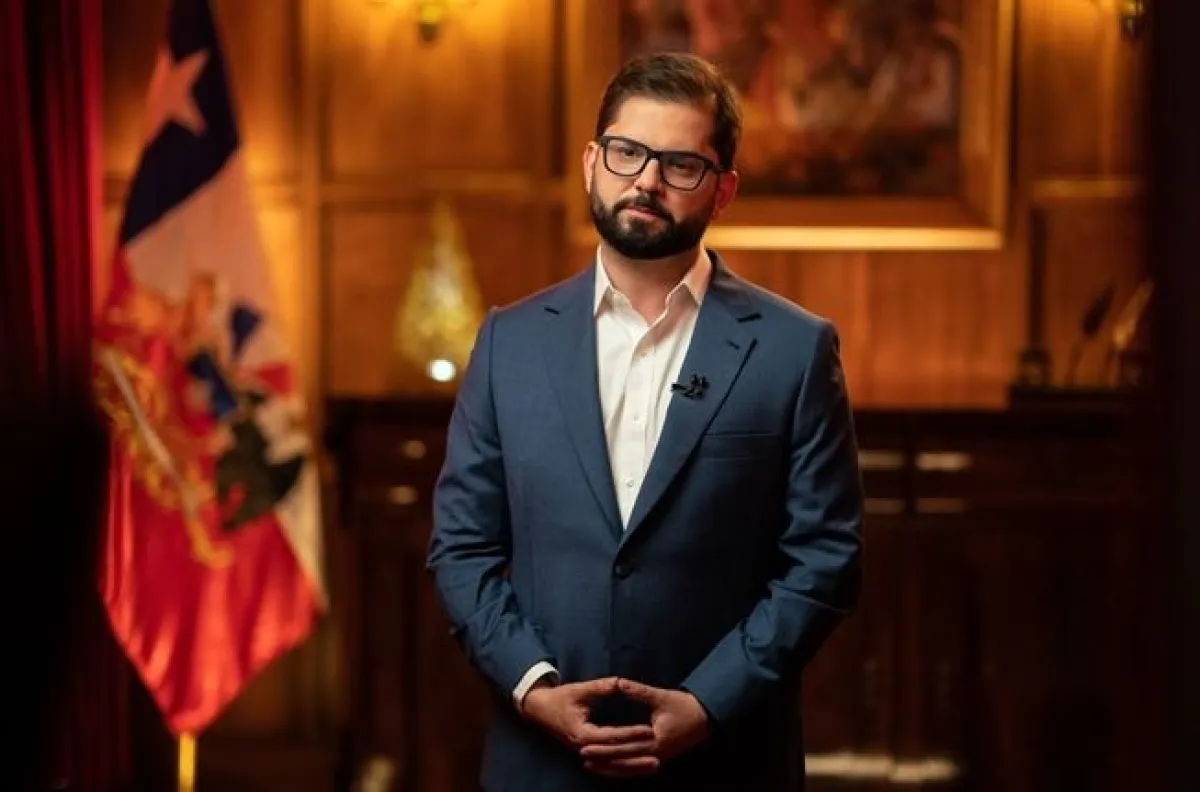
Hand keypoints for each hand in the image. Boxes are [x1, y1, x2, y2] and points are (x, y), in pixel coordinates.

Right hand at [521, 676, 654, 756]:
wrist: (538, 709)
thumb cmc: (559, 698)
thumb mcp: (578, 690)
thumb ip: (600, 687)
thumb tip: (620, 682)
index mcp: (582, 733)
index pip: (611, 736)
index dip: (631, 733)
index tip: (649, 730)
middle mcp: (584, 747)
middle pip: (614, 756)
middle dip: (636, 758)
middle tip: (658, 760)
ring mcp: (584, 752)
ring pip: (612, 764)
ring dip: (633, 767)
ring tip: (654, 766)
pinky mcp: (587, 752)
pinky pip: (607, 762)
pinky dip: (623, 765)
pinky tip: (639, 767)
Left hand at [579, 678, 710, 777]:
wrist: (706, 717)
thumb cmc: (684, 705)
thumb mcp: (661, 696)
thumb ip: (639, 691)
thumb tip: (619, 682)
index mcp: (655, 740)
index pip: (624, 747)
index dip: (604, 748)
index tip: (585, 746)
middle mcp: (655, 754)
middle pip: (624, 761)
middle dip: (602, 760)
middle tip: (582, 757)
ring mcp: (658, 757)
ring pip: (629, 768)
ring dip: (610, 768)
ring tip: (590, 766)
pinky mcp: (659, 756)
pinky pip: (637, 767)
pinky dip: (622, 768)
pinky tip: (610, 767)